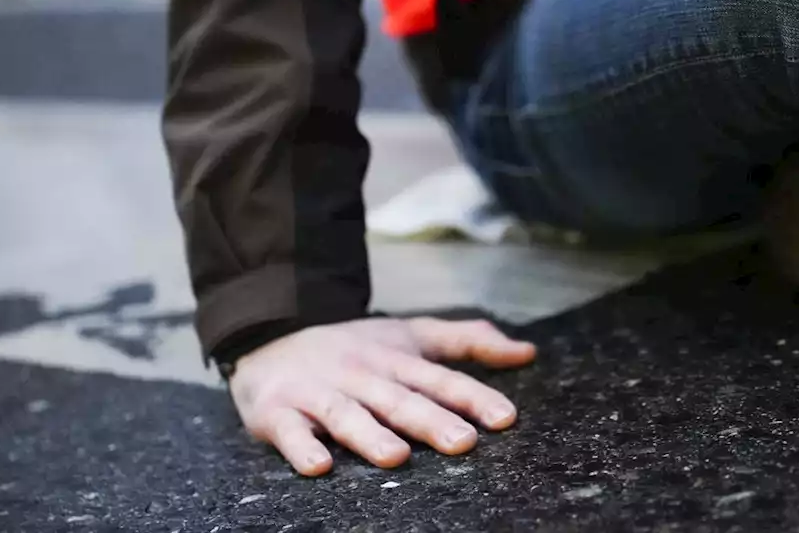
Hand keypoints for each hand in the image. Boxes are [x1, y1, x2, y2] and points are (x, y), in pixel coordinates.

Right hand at [228, 317, 535, 475]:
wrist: (270, 332)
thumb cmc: (355, 345)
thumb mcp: (413, 334)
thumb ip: (469, 340)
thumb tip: (528, 351)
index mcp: (397, 361)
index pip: (441, 380)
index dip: (474, 397)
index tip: (506, 418)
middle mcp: (362, 376)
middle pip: (400, 400)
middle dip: (431, 421)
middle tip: (463, 444)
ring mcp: (319, 393)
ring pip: (348, 416)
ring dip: (371, 436)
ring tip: (397, 456)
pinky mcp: (278, 412)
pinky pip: (289, 433)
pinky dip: (301, 448)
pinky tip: (318, 467)